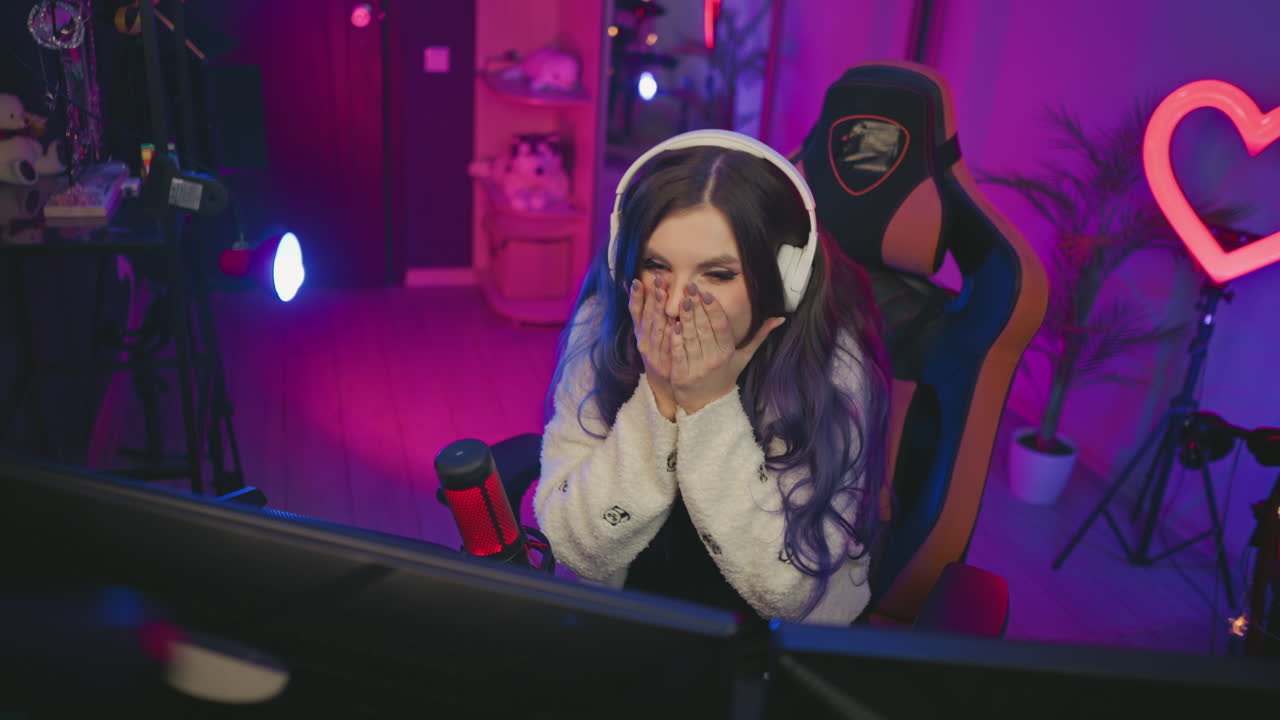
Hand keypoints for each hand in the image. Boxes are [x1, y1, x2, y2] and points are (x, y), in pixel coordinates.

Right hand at [628, 275, 676, 419]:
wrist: (665, 392)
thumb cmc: (659, 358)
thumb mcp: (648, 338)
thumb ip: (645, 315)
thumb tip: (638, 286)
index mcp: (641, 336)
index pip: (637, 313)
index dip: (639, 297)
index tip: (640, 280)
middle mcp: (646, 345)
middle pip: (648, 318)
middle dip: (653, 298)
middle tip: (657, 280)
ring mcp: (656, 356)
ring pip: (658, 330)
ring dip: (661, 312)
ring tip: (665, 294)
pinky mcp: (668, 367)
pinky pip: (670, 350)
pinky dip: (671, 338)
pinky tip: (675, 325)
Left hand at [670, 283, 784, 414]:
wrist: (707, 405)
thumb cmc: (725, 376)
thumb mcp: (744, 357)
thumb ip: (760, 336)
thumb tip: (780, 318)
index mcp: (727, 352)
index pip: (721, 327)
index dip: (714, 309)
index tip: (706, 293)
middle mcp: (713, 359)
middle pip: (705, 329)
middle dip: (697, 307)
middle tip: (690, 287)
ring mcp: (697, 368)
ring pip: (690, 338)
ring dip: (685, 318)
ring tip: (681, 299)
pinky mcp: (681, 376)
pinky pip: (678, 354)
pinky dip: (675, 340)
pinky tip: (672, 324)